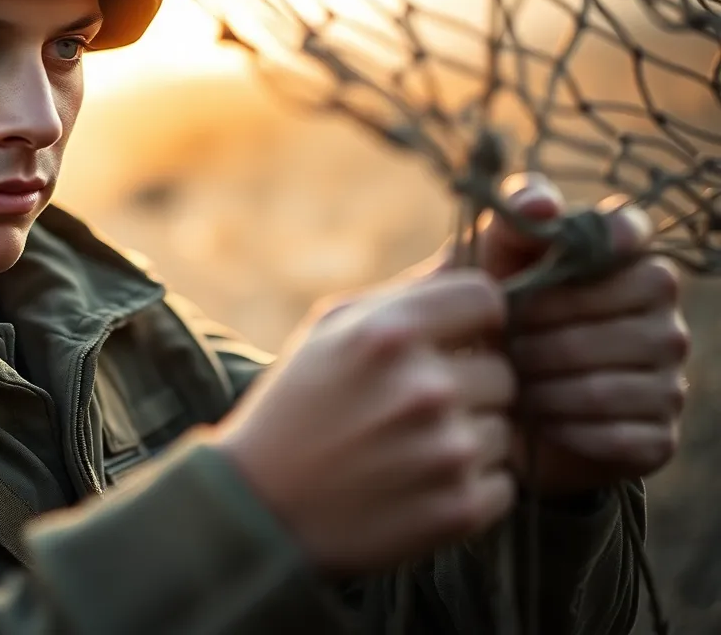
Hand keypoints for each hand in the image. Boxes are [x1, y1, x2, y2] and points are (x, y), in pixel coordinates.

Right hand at [213, 270, 517, 573]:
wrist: (261, 509)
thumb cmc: (296, 407)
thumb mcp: (330, 330)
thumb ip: (406, 295)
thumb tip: (475, 256)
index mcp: (391, 332)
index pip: (488, 299)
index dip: (474, 320)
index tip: (455, 341)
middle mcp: (426, 388)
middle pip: (504, 371)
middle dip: (469, 387)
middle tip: (415, 410)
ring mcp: (447, 451)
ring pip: (505, 429)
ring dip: (468, 439)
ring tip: (409, 451)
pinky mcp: (461, 508)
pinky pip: (504, 484)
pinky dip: (470, 488)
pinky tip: (418, 487)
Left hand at [474, 174, 690, 494]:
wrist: (489, 405)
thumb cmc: (494, 319)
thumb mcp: (490, 267)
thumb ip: (512, 224)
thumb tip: (541, 205)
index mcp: (629, 265)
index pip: (629, 232)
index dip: (600, 241)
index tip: (556, 260)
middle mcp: (663, 319)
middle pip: (614, 315)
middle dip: (542, 332)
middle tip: (500, 346)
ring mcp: (669, 379)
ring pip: (608, 384)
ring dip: (544, 388)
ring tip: (508, 386)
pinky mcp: (658, 436)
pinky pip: (617, 436)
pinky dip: (564, 430)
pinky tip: (535, 424)